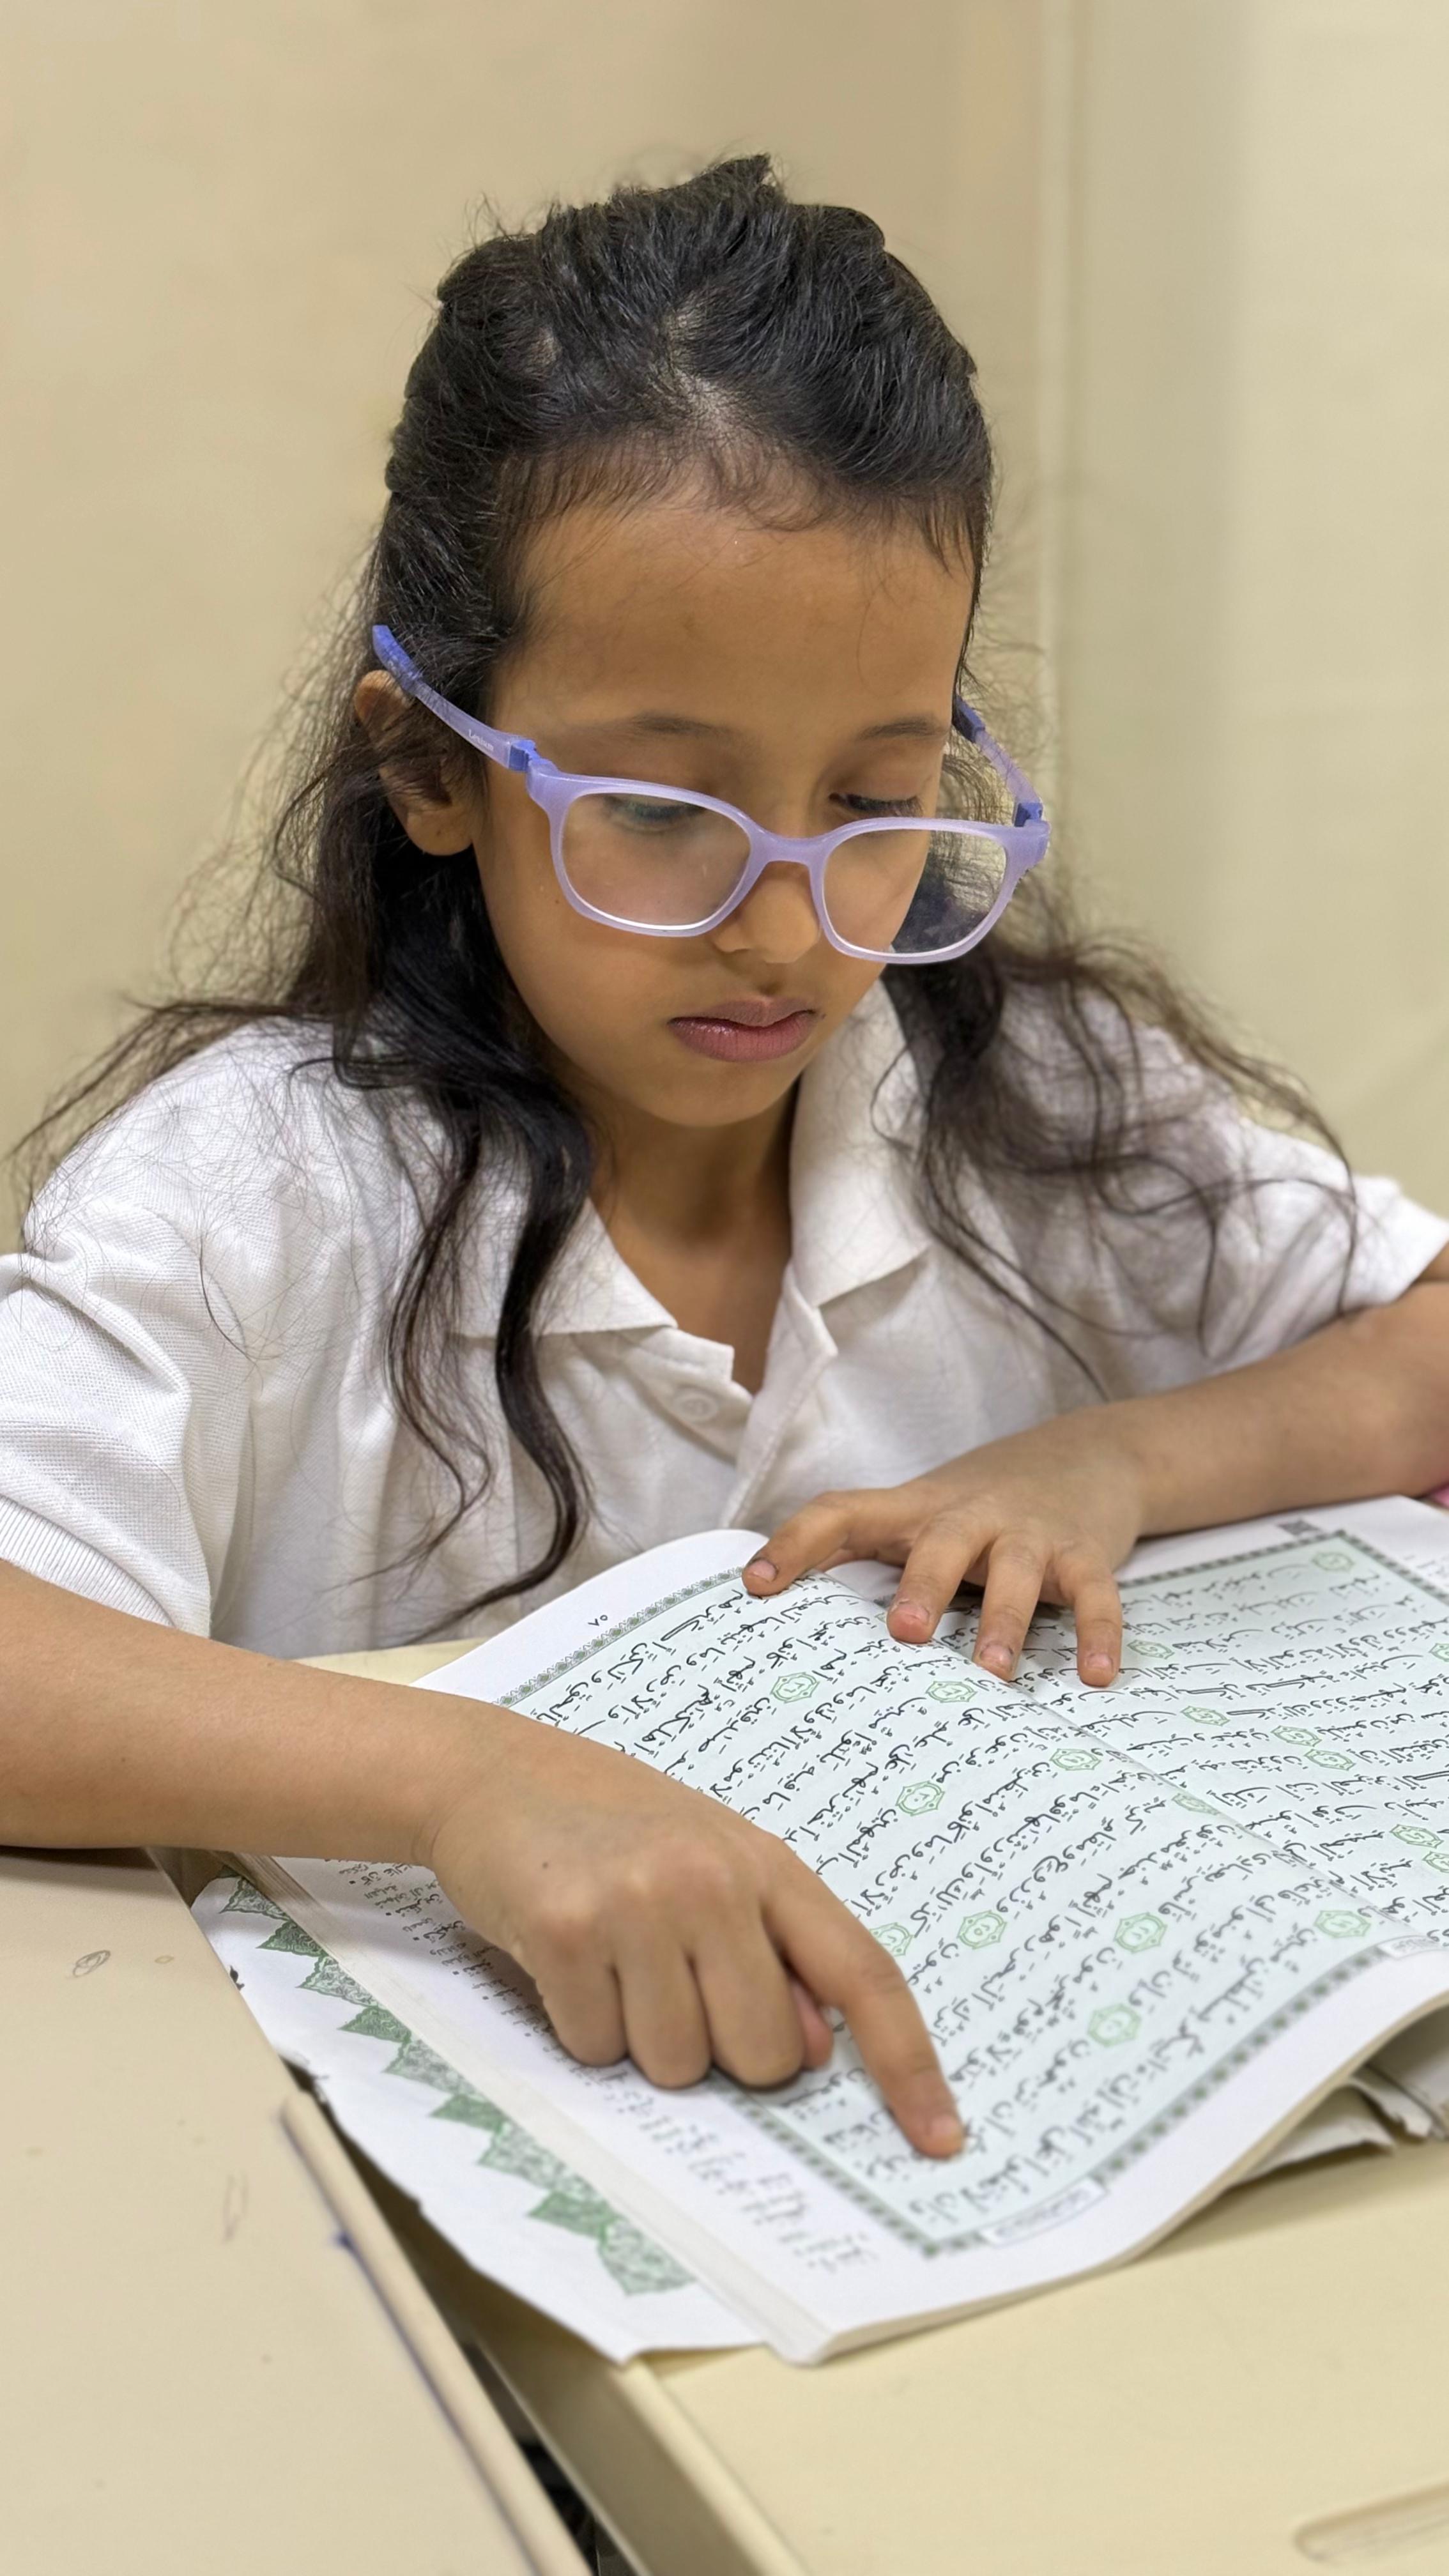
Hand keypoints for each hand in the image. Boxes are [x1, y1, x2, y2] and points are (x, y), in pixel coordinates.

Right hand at [422, 1706, 962, 2157]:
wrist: (494, 1773)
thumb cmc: (614, 1829)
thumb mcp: (715, 1866)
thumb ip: (777, 1953)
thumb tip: (820, 2052)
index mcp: (769, 1865)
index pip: (864, 1974)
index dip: (909, 2064)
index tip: (941, 2137)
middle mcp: (715, 1879)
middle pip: (765, 2055)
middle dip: (721, 2050)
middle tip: (670, 1982)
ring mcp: (641, 1902)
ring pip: (676, 2065)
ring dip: (640, 2040)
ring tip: (613, 1960)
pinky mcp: (567, 1931)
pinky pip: (596, 2048)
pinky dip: (579, 2026)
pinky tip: (567, 1958)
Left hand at [746, 1408, 1147, 1684]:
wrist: (1088, 1454)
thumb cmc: (980, 1505)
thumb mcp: (918, 1514)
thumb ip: (859, 1547)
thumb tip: (767, 1592)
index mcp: (915, 1509)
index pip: (843, 1512)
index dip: (796, 1543)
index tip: (755, 1586)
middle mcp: (970, 1516)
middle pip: (940, 1541)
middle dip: (922, 1584)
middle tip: (904, 1633)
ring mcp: (1029, 1534)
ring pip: (1015, 1569)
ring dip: (1004, 1619)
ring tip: (993, 1669)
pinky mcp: (1083, 1554)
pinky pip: (1094, 1593)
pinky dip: (1098, 1632)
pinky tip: (1096, 1676)